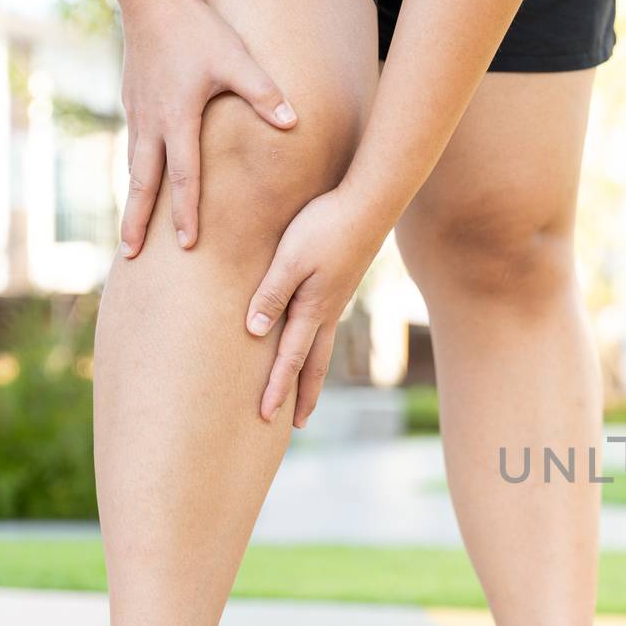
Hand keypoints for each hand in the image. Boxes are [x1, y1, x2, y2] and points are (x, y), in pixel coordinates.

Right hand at [118, 0, 297, 256]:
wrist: (153, 1)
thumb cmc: (200, 32)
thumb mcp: (237, 60)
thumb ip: (264, 94)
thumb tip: (292, 123)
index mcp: (178, 118)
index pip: (183, 177)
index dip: (186, 212)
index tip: (187, 244)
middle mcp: (152, 123)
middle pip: (143, 184)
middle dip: (137, 221)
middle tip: (129, 256)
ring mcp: (138, 115)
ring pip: (134, 168)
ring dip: (133, 202)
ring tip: (130, 236)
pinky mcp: (134, 105)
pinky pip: (134, 150)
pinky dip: (135, 176)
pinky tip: (139, 190)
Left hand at [245, 188, 386, 426]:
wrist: (370, 202)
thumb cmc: (325, 226)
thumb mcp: (290, 259)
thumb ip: (271, 294)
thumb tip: (254, 333)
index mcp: (313, 309)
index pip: (291, 359)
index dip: (277, 389)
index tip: (265, 417)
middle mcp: (328, 311)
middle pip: (314, 364)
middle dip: (303, 395)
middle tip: (296, 424)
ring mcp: (336, 298)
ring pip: (323, 347)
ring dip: (312, 373)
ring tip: (305, 391)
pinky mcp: (339, 284)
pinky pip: (325, 326)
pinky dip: (317, 346)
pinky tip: (311, 339)